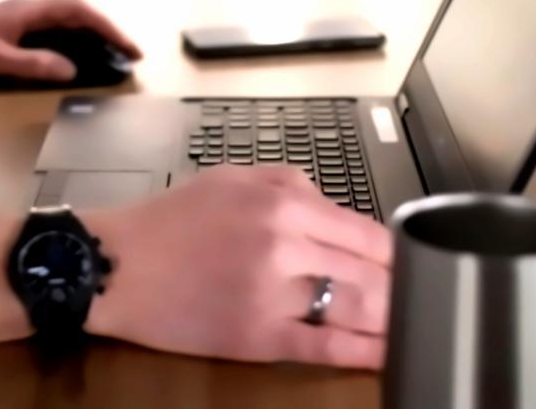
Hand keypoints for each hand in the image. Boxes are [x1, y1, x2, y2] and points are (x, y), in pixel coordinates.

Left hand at [0, 0, 142, 83]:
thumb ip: (33, 64)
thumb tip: (72, 69)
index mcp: (27, 10)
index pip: (78, 10)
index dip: (108, 27)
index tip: (129, 49)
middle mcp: (27, 8)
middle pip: (77, 11)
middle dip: (106, 30)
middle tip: (128, 55)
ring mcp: (18, 17)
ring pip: (65, 19)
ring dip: (90, 35)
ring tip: (111, 57)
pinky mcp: (10, 28)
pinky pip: (51, 29)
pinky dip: (71, 40)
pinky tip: (75, 58)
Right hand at [84, 166, 393, 368]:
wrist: (115, 264)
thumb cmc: (167, 221)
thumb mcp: (231, 178)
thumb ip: (290, 185)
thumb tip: (337, 210)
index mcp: (282, 201)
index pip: (366, 231)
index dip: (396, 253)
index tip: (410, 264)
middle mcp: (284, 243)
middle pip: (370, 272)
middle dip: (400, 289)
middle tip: (420, 299)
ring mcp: (273, 293)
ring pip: (356, 310)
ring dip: (391, 321)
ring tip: (411, 328)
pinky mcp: (258, 336)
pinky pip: (324, 346)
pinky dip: (362, 353)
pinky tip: (383, 355)